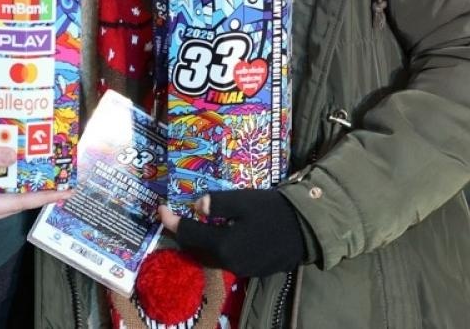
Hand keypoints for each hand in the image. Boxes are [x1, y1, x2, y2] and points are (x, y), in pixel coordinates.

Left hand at [158, 189, 308, 277]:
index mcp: (224, 246)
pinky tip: (216, 233)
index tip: (161, 209)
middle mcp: (229, 263)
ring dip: (197, 242)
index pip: (188, 234)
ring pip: (209, 257)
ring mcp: (242, 269)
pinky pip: (224, 259)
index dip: (172, 221)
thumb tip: (196, 207)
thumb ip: (217, 204)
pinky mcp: (252, 269)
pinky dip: (213, 247)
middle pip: (195, 250)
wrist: (308, 229)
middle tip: (174, 217)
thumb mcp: (244, 200)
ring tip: (192, 224)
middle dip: (181, 234)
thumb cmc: (275, 211)